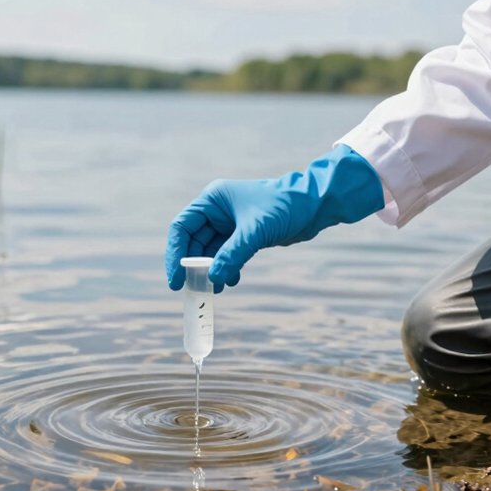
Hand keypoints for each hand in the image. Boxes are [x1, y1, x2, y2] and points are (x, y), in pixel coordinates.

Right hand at [166, 144, 383, 291]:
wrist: (315, 205)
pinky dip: (226, 269)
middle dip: (194, 267)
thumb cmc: (285, 207)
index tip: (176, 280)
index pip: (181, 228)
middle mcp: (217, 210)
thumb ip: (232, 255)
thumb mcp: (256, 232)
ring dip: (210, 271)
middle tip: (194, 291)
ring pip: (209, 251)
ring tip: (215, 290)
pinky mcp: (243, 235)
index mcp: (213, 199)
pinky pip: (226, 255)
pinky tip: (232, 281)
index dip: (175, 254)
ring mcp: (229, 223)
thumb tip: (213, 279)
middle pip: (192, 242)